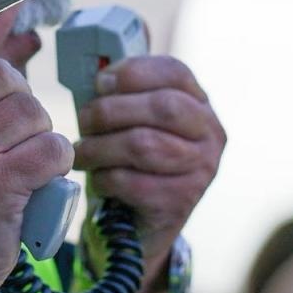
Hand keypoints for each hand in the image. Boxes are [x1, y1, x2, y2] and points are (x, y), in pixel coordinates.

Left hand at [73, 55, 225, 289]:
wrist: (141, 225)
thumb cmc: (133, 162)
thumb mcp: (135, 122)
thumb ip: (124, 94)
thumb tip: (98, 67)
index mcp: (200, 105)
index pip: (175, 72)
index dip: (134, 71)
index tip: (100, 82)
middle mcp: (211, 135)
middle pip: (162, 107)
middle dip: (112, 110)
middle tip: (83, 119)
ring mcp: (202, 170)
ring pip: (143, 145)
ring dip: (100, 146)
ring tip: (82, 151)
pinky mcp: (181, 202)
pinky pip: (133, 182)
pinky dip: (105, 178)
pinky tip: (98, 178)